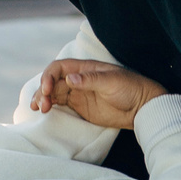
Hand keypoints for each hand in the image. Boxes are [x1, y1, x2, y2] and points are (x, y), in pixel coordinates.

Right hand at [34, 58, 167, 130]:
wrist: (141, 107)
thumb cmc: (130, 88)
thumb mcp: (111, 81)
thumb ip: (90, 80)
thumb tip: (69, 78)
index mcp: (84, 68)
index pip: (59, 68)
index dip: (48, 76)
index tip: (47, 90)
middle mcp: (78, 79)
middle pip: (53, 81)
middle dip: (43, 91)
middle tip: (42, 105)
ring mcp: (78, 93)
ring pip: (54, 93)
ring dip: (44, 99)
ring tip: (39, 109)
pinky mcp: (80, 107)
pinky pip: (60, 104)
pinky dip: (50, 106)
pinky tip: (43, 111)